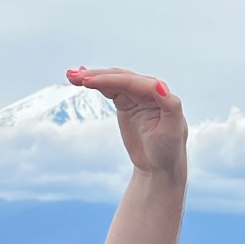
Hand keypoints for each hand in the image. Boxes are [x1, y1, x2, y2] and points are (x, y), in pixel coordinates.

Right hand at [66, 67, 187, 175]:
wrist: (159, 167)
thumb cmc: (169, 150)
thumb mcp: (173, 130)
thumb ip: (170, 105)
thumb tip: (159, 84)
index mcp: (161, 94)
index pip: (133, 82)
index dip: (111, 80)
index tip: (89, 82)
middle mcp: (148, 91)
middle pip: (120, 78)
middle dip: (98, 76)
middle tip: (75, 77)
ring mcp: (136, 96)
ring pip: (113, 81)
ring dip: (92, 77)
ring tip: (71, 76)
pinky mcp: (125, 104)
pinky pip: (109, 90)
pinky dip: (96, 84)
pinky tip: (80, 79)